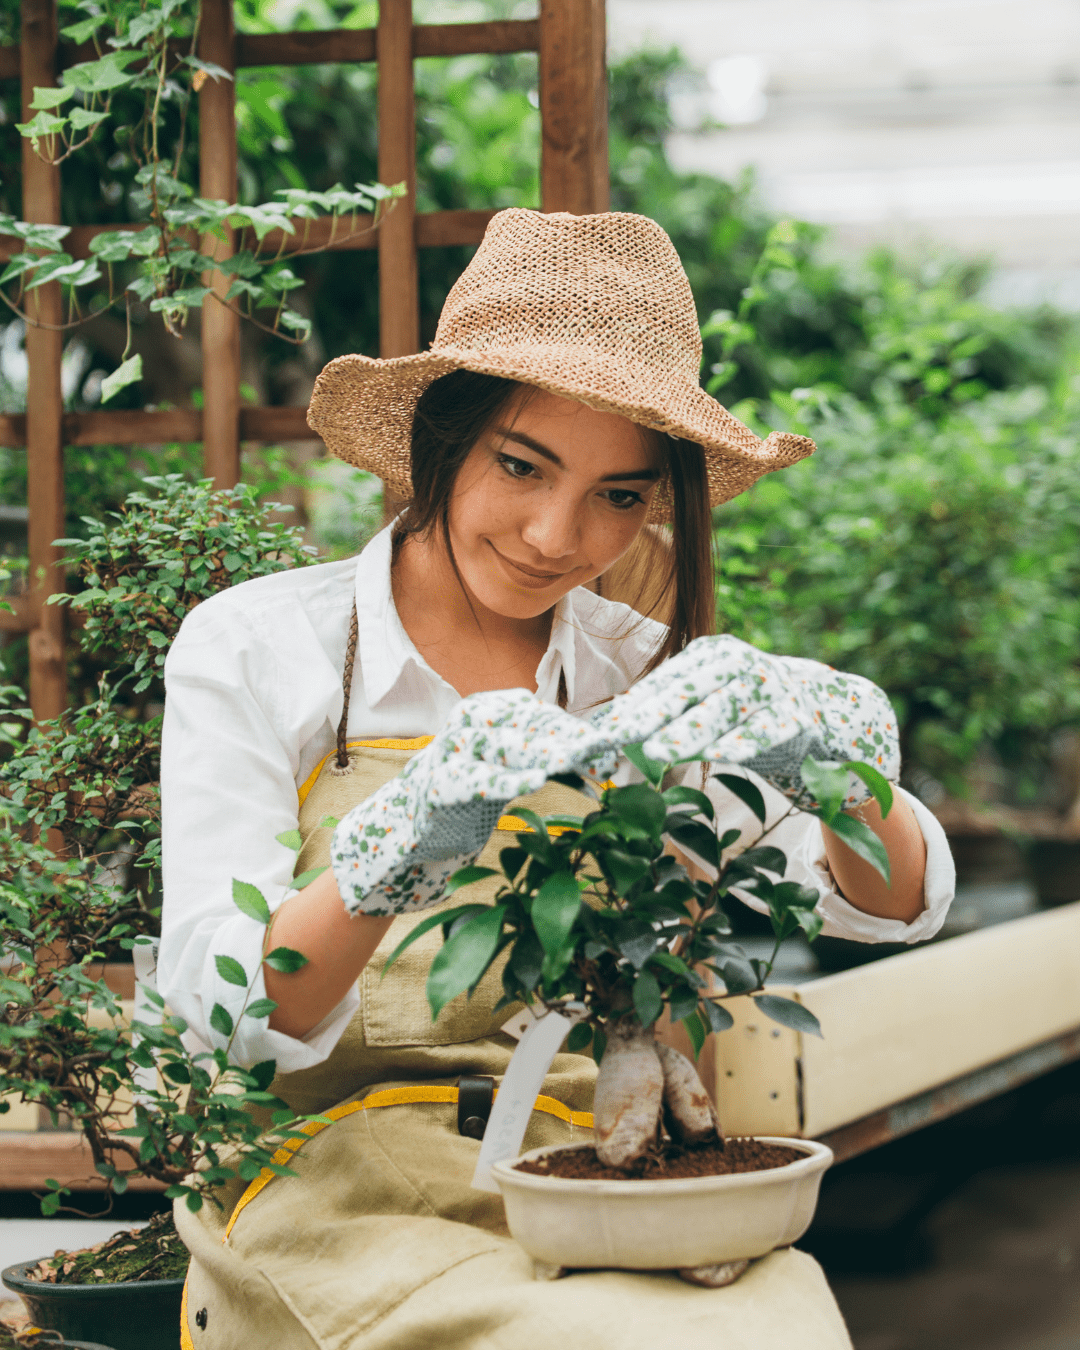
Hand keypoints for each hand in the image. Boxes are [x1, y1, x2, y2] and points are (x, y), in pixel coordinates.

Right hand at [331, 690, 616, 915]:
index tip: (609, 750)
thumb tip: (605, 755)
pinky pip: (474, 780)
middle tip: (605, 754)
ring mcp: (451, 751)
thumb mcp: (511, 766)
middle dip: (568, 740)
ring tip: (574, 758)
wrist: (411, 824)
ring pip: (504, 746)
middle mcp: (471, 723)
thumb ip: (548, 754)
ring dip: (541, 751)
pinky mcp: (437, 784)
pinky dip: (502, 779)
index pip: (542, 714)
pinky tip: (530, 783)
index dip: (576, 731)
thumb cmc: (470, 790)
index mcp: (489, 710)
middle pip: (528, 726)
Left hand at [590, 636, 898, 810]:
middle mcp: (739, 664)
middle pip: (688, 692)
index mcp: (711, 657)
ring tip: (658, 751)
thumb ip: (670, 716)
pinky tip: (723, 755)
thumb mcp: (711, 708)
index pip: (664, 684)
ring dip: (690, 731)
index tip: (602, 732)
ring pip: (724, 709)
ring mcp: (772, 686)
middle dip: (651, 716)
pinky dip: (746, 741)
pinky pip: (769, 729)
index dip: (632, 708)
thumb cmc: (754, 714)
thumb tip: (611, 729)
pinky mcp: (801, 714)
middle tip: (618, 738)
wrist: (832, 716)